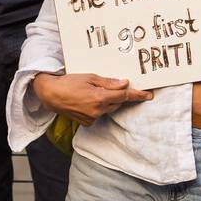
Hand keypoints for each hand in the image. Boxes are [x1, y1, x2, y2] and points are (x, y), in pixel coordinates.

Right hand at [31, 72, 152, 124]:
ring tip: (94, 91)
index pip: (124, 96)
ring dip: (108, 101)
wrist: (51, 94)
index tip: (149, 95)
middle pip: (117, 102)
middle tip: (114, 86)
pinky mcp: (87, 123)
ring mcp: (92, 118)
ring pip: (109, 108)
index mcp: (100, 98)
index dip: (138, 95)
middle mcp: (98, 110)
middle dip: (119, 95)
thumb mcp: (90, 77)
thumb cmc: (69, 82)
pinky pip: (100, 114)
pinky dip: (99, 107)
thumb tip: (124, 84)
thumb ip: (108, 82)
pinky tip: (88, 100)